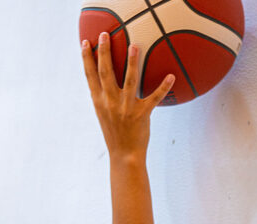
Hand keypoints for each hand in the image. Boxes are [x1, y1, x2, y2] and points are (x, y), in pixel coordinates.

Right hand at [81, 33, 174, 158]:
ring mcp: (126, 109)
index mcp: (99, 102)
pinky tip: (171, 76)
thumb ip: (105, 97)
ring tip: (134, 46)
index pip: (90, 77)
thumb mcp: (105, 115)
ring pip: (130, 81)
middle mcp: (110, 103)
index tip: (85, 43)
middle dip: (103, 53)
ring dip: (132, 63)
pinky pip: (154, 98)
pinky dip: (163, 87)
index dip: (86, 59)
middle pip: (105, 73)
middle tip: (105, 35)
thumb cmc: (116, 134)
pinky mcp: (141, 115)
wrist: (124, 156)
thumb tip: (107, 80)